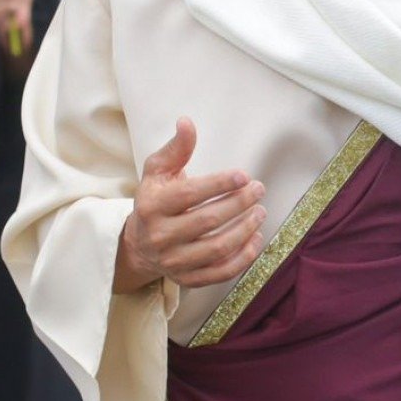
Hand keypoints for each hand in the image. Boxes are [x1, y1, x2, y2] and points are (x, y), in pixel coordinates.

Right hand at [115, 119, 265, 292]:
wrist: (139, 243)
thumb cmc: (155, 199)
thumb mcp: (158, 172)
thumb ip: (176, 148)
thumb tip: (187, 122)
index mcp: (153, 206)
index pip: (190, 195)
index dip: (220, 184)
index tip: (244, 175)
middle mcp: (161, 236)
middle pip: (208, 221)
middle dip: (239, 203)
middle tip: (259, 189)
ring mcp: (174, 261)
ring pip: (217, 248)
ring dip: (246, 229)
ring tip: (260, 211)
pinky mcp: (187, 279)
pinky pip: (220, 273)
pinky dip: (243, 258)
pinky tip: (256, 238)